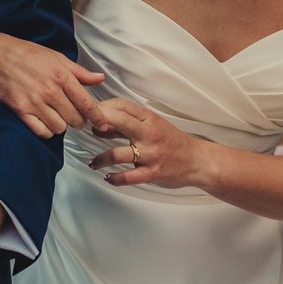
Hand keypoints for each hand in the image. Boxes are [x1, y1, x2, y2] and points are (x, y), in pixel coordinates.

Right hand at [0, 33, 104, 136]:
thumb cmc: (26, 54)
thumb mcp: (56, 57)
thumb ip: (79, 72)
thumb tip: (100, 79)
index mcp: (61, 75)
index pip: (86, 103)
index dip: (98, 117)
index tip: (103, 125)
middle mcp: (50, 91)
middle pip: (75, 119)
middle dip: (78, 120)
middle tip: (74, 116)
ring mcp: (35, 102)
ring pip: (59, 128)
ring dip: (61, 125)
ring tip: (57, 116)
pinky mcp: (20, 111)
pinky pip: (41, 132)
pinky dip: (46, 130)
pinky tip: (44, 121)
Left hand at [86, 98, 204, 188]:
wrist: (197, 161)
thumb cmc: (172, 142)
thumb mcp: (152, 126)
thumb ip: (128, 124)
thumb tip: (99, 125)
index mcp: (149, 119)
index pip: (123, 105)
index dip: (103, 107)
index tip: (90, 112)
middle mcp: (149, 133)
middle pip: (120, 121)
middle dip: (99, 122)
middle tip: (85, 128)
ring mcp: (151, 154)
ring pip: (119, 154)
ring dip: (101, 159)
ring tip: (93, 163)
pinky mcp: (153, 172)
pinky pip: (129, 177)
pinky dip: (115, 178)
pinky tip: (109, 178)